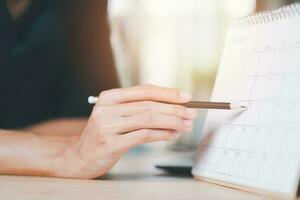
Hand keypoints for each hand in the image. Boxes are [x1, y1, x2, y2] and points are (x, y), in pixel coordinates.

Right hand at [63, 85, 197, 178]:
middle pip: (148, 105)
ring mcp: (108, 126)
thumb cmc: (103, 133)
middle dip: (174, 108)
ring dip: (171, 121)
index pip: (143, 90)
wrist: (79, 156)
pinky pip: (143, 136)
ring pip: (148, 119)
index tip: (186, 97)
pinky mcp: (111, 144)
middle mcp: (107, 109)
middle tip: (192, 112)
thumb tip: (171, 105)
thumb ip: (137, 107)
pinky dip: (162, 134)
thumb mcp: (115, 115)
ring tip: (186, 124)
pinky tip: (173, 135)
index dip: (167, 93)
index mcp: (109, 97)